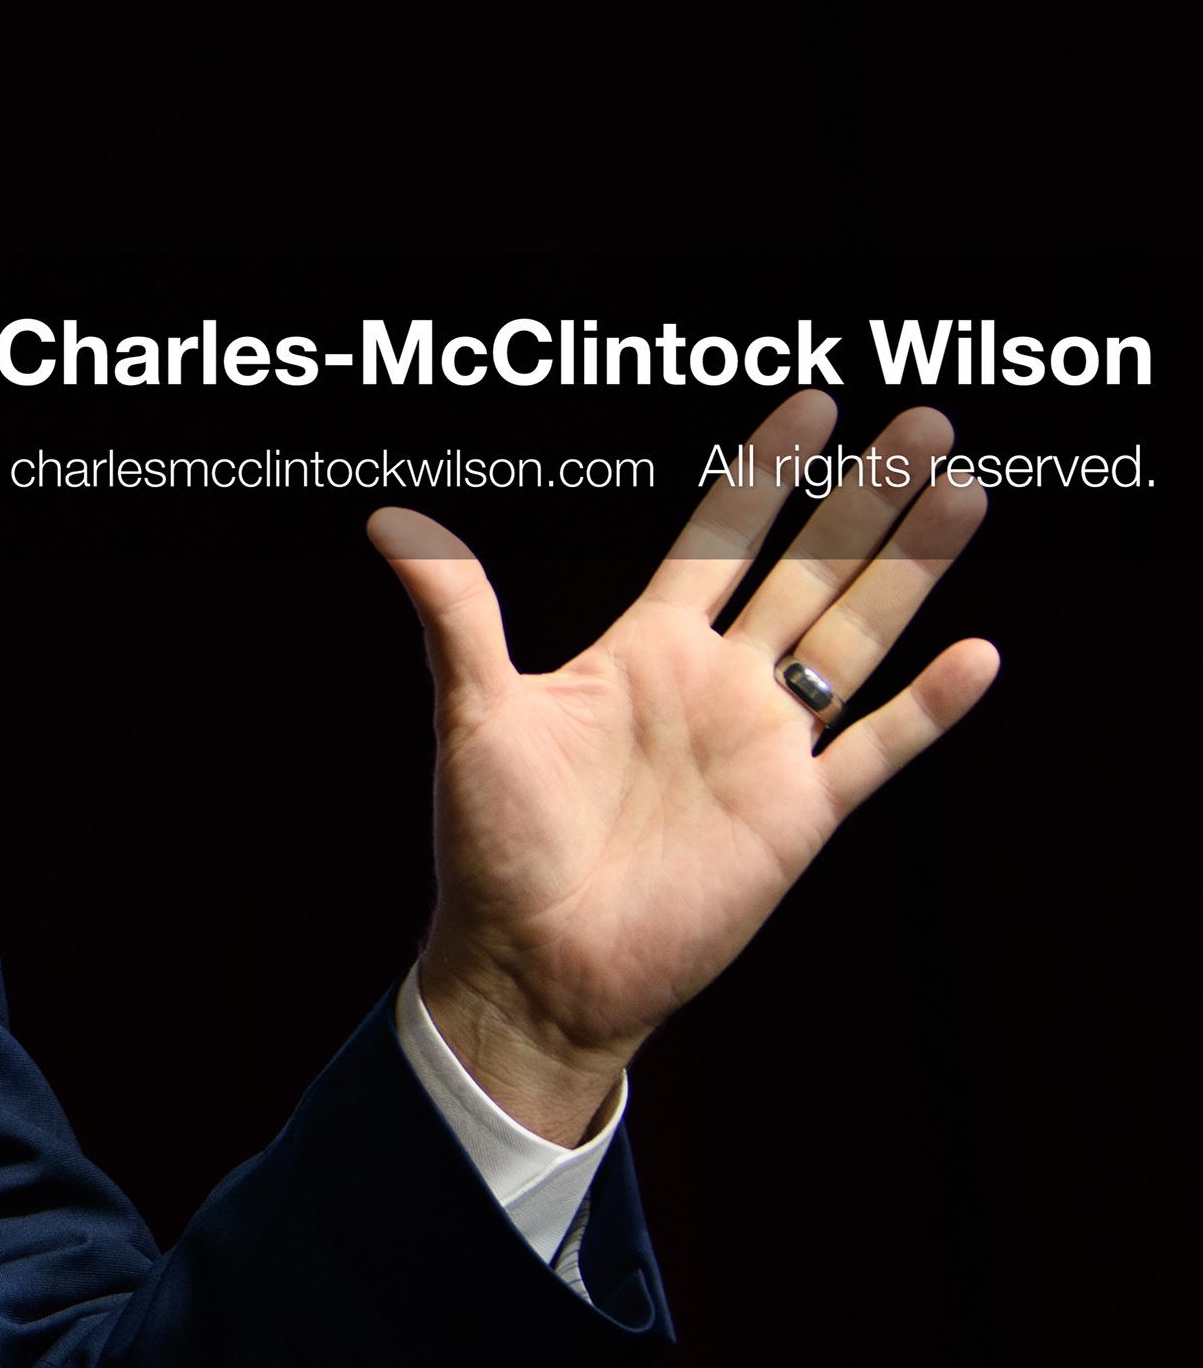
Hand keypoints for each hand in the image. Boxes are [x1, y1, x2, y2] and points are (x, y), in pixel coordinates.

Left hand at [374, 390, 998, 1142]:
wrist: (531, 965)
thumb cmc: (492, 843)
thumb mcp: (475, 711)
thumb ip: (455, 612)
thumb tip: (389, 522)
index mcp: (644, 650)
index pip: (719, 538)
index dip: (763, 471)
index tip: (813, 402)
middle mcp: (716, 686)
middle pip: (809, 570)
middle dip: (865, 498)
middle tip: (926, 420)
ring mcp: (764, 747)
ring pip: (856, 636)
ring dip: (910, 568)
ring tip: (963, 489)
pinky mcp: (796, 818)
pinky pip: (876, 749)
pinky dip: (929, 708)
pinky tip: (978, 654)